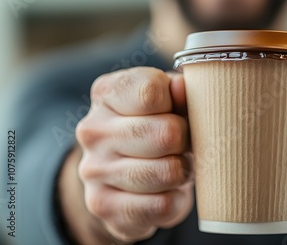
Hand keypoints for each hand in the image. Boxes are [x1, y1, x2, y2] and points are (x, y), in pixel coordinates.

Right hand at [75, 67, 192, 241]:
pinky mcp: (103, 206)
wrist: (129, 175)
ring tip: (176, 165)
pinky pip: (161, 206)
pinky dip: (174, 200)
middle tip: (183, 144)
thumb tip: (183, 87)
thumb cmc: (159, 127)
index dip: (178, 102)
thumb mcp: (171, 100)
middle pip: (166, 135)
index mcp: (107, 93)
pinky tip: (166, 191)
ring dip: (183, 171)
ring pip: (167, 172)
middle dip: (186, 141)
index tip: (177, 109)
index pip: (152, 92)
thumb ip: (180, 90)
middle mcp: (92, 130)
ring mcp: (93, 170)